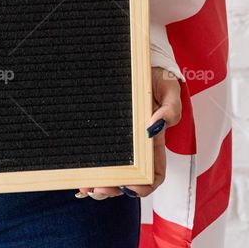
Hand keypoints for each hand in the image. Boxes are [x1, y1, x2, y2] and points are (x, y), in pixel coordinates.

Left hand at [75, 66, 183, 199]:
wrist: (137, 59)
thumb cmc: (156, 76)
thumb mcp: (170, 89)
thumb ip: (170, 109)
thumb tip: (154, 127)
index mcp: (153, 141)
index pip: (153, 174)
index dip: (143, 186)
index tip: (130, 186)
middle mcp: (134, 146)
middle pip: (126, 179)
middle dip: (113, 188)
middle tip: (99, 188)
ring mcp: (117, 141)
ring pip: (109, 172)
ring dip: (98, 185)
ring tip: (86, 186)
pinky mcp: (101, 132)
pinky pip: (94, 156)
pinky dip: (86, 170)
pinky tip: (77, 177)